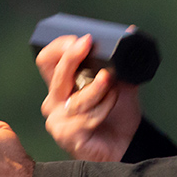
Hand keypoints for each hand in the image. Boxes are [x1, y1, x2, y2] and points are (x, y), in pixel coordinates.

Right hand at [36, 34, 142, 161]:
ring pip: (77, 98)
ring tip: (113, 83)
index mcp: (62, 84)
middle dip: (72, 56)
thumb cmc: (118, 114)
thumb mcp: (120, 82)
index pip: (47, 60)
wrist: (128, 143)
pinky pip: (85, 116)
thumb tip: (129, 32)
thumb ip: (120, 61)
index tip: (80, 39)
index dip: (58, 47)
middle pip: (57, 73)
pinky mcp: (66, 136)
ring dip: (99, 88)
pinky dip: (103, 106)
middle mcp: (55, 100)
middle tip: (87, 43)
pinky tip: (112, 102)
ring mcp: (57, 120)